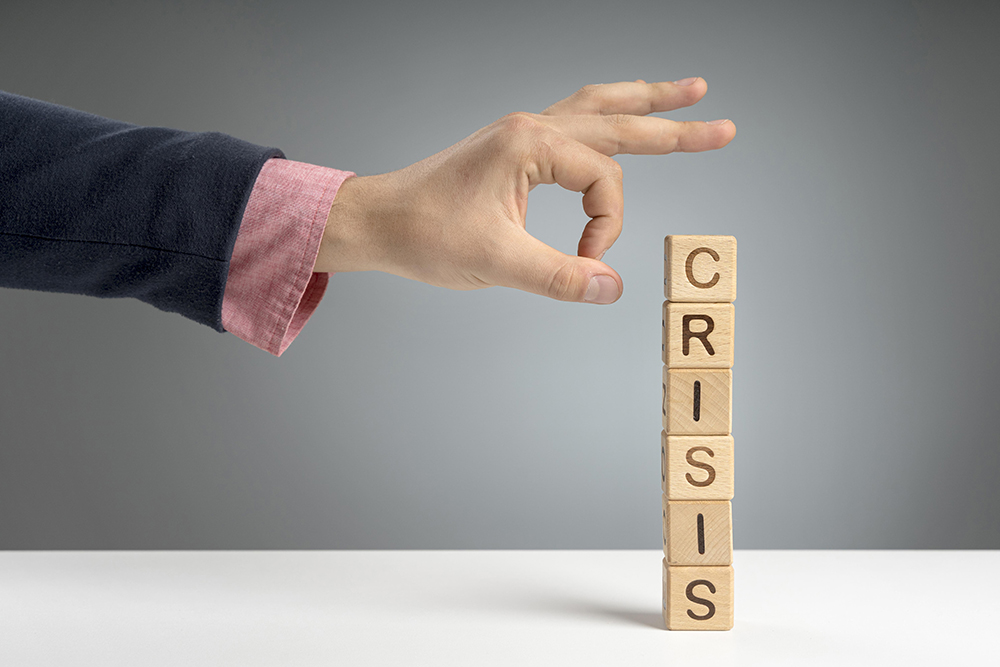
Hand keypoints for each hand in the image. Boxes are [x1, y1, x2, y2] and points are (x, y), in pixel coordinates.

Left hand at [314, 78, 734, 303]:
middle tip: (723, 127)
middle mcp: (532, 128)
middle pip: (619, 120)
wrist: (378, 221)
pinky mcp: (514, 148)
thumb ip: (560, 277)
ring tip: (687, 91)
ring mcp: (523, 133)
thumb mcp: (497, 262)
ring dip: (644, 104)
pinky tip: (618, 119)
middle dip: (674, 126)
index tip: (586, 263)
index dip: (607, 228)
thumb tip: (614, 288)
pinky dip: (606, 117)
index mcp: (531, 144)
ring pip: (598, 108)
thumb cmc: (425, 234)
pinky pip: (574, 122)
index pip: (604, 180)